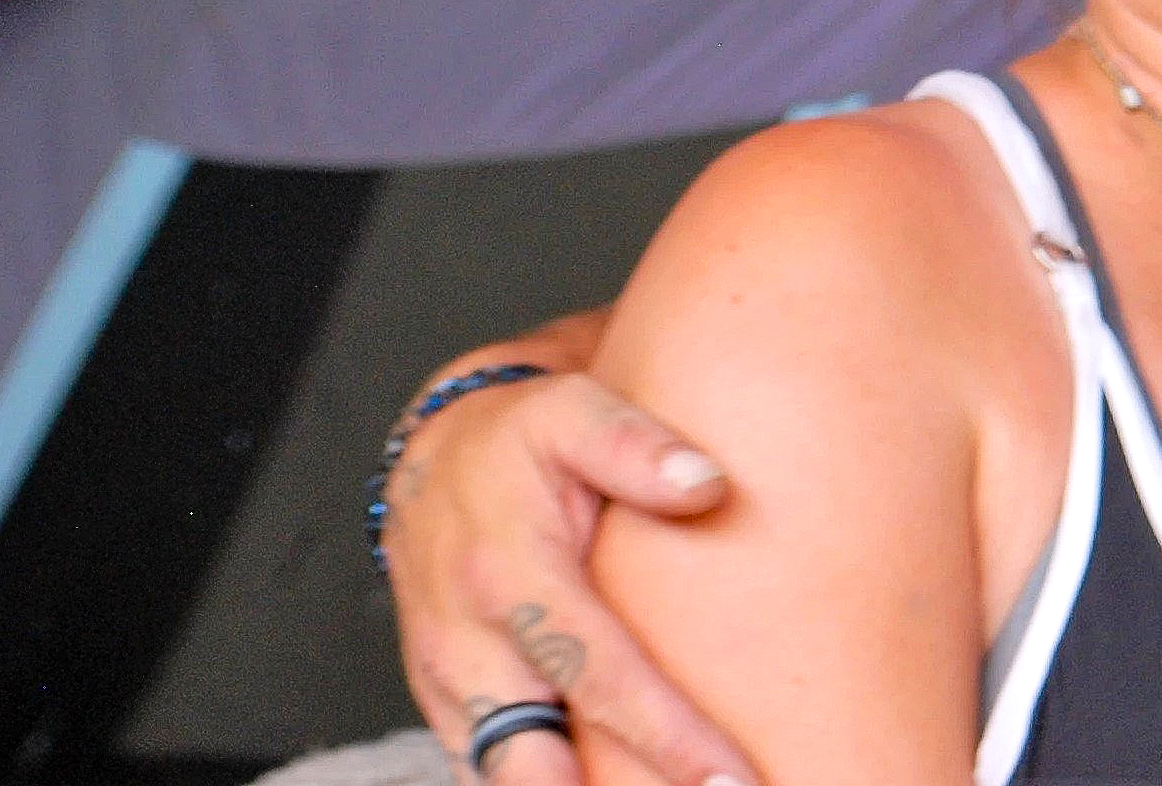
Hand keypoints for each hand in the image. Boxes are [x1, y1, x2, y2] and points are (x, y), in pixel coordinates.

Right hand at [377, 338, 755, 785]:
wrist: (431, 458)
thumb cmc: (519, 439)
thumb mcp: (573, 411)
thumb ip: (637, 445)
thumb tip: (709, 485)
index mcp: (508, 578)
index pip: (597, 675)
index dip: (666, 738)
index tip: (730, 780)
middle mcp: (468, 647)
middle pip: (536, 765)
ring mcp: (450, 689)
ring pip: (505, 781)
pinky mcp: (450, 711)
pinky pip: (490, 773)